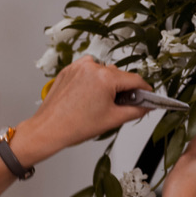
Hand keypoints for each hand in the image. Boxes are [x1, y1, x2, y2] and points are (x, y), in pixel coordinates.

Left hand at [15, 56, 153, 164]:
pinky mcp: (69, 70)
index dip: (144, 89)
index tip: (147, 95)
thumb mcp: (113, 119)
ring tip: (101, 101)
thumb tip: (147, 106)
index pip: (135, 80)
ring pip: (104, 71)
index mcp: (105, 78)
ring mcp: (79, 67)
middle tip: (122, 104)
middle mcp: (92, 67)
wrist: (48, 129)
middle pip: (119, 75)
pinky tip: (89, 95)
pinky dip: (93, 79)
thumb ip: (136, 110)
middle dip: (124, 88)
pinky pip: (89, 70)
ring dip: (108, 82)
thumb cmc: (75, 126)